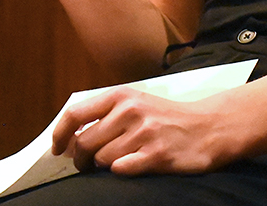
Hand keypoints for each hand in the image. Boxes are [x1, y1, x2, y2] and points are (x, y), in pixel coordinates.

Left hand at [50, 87, 243, 175]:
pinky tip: (133, 165)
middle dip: (80, 160)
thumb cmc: (168, 118)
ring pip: (101, 160)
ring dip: (104, 166)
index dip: (60, 134)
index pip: (75, 114)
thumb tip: (70, 137)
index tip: (57, 149)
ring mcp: (143, 133)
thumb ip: (105, 114)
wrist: (209, 127)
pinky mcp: (156, 155)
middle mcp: (129, 111)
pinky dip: (121, 171)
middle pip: (85, 143)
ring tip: (119, 161)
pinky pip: (121, 170)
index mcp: (121, 96)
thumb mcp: (135, 103)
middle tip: (85, 165)